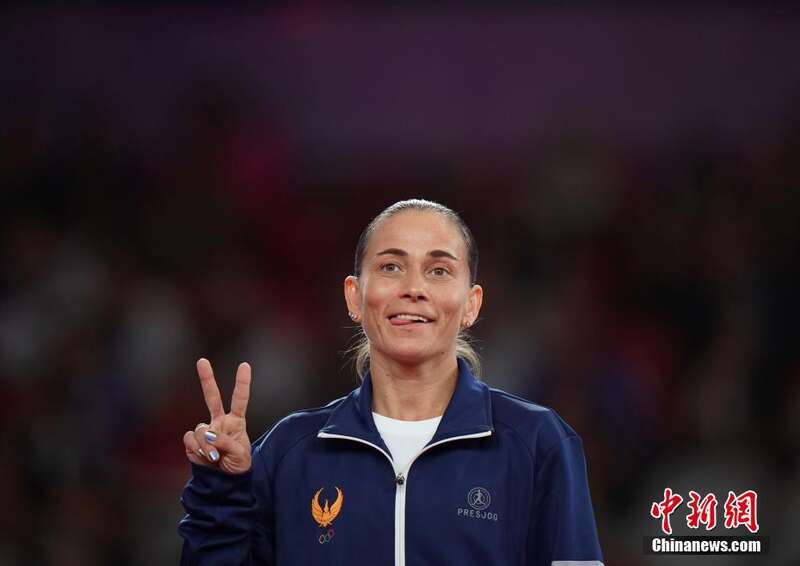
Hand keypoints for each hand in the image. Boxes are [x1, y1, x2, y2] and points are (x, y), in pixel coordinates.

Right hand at [182, 358, 252, 473]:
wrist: (224, 481)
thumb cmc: (238, 465)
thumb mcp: (241, 455)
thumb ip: (227, 443)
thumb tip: (210, 435)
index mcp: (236, 421)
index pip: (240, 399)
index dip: (242, 383)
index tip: (244, 365)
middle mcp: (220, 421)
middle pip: (212, 397)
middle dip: (207, 379)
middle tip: (202, 361)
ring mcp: (206, 430)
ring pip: (201, 429)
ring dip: (205, 444)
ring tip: (213, 457)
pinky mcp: (194, 441)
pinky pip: (190, 439)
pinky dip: (196, 449)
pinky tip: (203, 457)